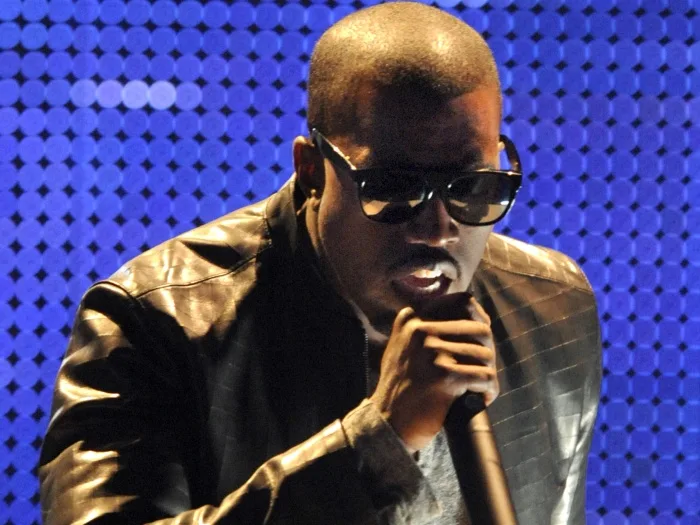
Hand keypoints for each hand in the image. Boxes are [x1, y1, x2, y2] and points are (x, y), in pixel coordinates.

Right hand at [369, 292, 497, 453]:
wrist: (387, 423)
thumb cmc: (400, 388)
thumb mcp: (401, 347)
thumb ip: (421, 327)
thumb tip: (467, 310)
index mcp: (412, 321)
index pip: (462, 302)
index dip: (480, 318)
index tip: (484, 336)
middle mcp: (421, 331)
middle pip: (480, 329)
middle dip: (488, 352)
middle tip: (484, 370)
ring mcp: (432, 352)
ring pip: (485, 354)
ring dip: (489, 375)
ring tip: (483, 389)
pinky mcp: (444, 375)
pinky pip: (484, 376)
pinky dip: (489, 390)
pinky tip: (482, 399)